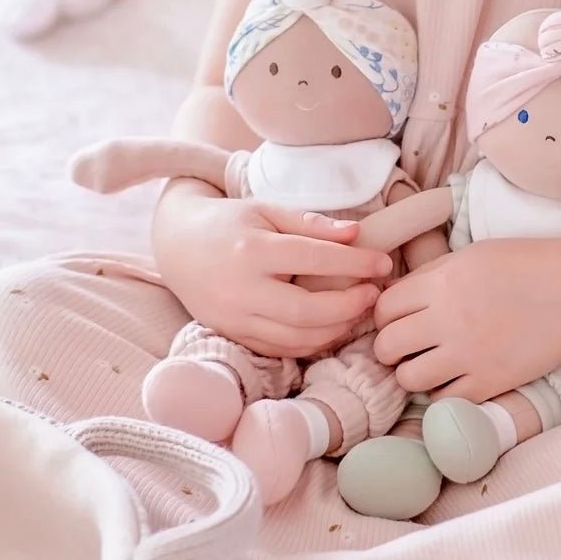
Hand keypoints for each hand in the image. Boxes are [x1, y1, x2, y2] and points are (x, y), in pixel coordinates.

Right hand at [152, 186, 392, 357]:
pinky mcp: (233, 335)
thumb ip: (311, 223)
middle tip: (374, 294)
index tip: (383, 263)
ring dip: (335, 329)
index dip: (355, 263)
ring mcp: (234, 319)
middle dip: (349, 306)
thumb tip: (356, 234)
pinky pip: (280, 349)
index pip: (313, 259)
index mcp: (251, 250)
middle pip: (306, 311)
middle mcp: (241, 290)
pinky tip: (332, 328)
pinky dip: (311, 343)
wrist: (177, 245)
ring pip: (295, 338)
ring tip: (359, 310)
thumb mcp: (266, 210)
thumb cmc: (229, 223)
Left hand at [372, 238, 560, 401]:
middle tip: (403, 349)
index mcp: (442, 283)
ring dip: (411, 374)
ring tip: (426, 366)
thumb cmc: (525, 265)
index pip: (384, 308)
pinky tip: (454, 379)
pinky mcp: (491, 381)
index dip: (382, 317)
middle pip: (387, 345)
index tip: (394, 321)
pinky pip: (445, 399)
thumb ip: (433, 275)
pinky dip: (443, 392)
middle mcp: (448, 319)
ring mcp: (469, 353)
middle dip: (388, 349)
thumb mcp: (471, 256)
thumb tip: (398, 296)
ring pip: (409, 378)